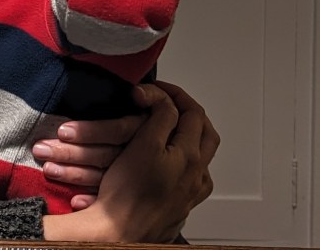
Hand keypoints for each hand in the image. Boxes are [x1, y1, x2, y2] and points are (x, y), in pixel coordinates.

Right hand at [42, 81, 217, 242]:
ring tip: (168, 128)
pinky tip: (166, 160)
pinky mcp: (179, 206)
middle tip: (167, 102)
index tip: (156, 89)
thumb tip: (167, 100)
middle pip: (205, 133)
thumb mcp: (144, 143)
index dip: (174, 94)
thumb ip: (161, 116)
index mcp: (191, 157)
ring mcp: (190, 194)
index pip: (193, 112)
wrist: (118, 234)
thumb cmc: (127, 194)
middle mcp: (197, 176)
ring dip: (188, 136)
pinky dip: (182, 159)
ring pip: (200, 156)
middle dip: (187, 112)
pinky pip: (190, 176)